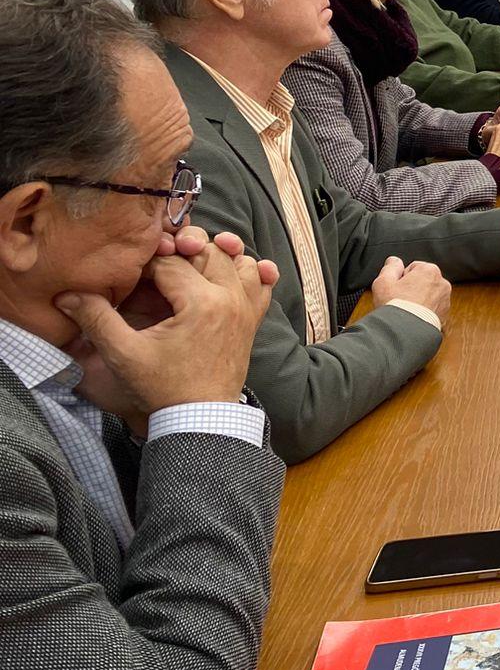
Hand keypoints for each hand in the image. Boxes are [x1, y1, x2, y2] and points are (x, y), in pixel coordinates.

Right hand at [56, 226, 276, 424]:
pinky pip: (262, 283)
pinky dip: (251, 272)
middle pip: (207, 252)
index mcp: (201, 303)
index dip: (145, 261)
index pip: (170, 261)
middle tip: (156, 266)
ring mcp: (247, 308)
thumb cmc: (163, 388)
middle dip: (180, 251)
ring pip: (239, 261)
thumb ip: (96, 319)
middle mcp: (231, 298)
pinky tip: (233, 272)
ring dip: (217, 257)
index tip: (130, 272)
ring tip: (190, 265)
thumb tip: (67, 294)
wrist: (200, 418)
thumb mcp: (123, 354)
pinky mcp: (253, 319)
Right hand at [369, 255, 452, 323]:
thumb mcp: (384, 281)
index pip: (413, 268)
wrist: (406, 332)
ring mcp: (446, 300)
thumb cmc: (395, 306)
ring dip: (419, 300)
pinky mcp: (445, 315)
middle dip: (411, 289)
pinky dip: (425, 312)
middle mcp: (442, 283)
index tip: (396, 288)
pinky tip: (414, 317)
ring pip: (428, 296)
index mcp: (430, 270)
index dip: (401, 278)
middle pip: (422, 282)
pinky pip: (433, 309)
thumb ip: (390, 267)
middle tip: (400, 299)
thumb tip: (394, 261)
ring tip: (407, 310)